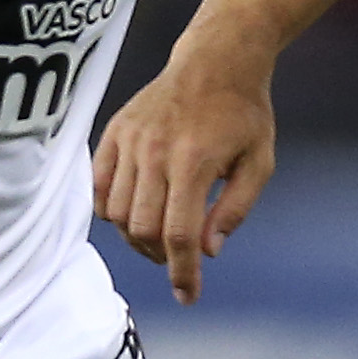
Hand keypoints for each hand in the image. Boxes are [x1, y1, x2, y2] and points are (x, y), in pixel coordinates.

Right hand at [92, 50, 274, 304]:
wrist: (215, 61)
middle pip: (143, 229)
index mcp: (194, 162)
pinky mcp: (114, 133)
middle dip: (161, 257)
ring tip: (160, 234)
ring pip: (117, 213)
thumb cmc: (243, 114)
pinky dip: (111, 211)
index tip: (188, 297)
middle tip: (180, 257)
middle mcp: (156, 152)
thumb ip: (234, 210)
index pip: (180, 234)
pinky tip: (134, 212)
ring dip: (136, 237)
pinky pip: (98, 187)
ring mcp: (130, 141)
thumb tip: (208, 251)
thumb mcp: (259, 163)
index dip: (183, 273)